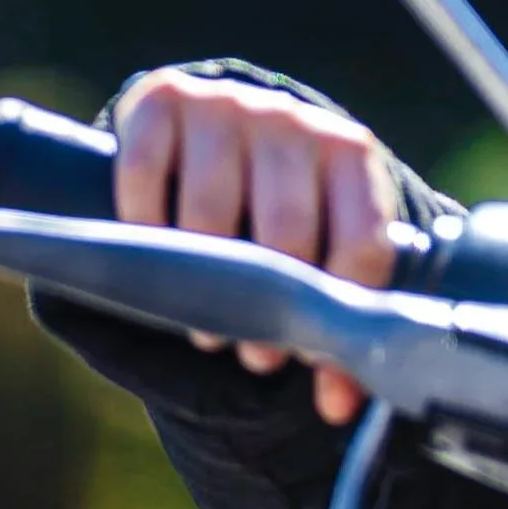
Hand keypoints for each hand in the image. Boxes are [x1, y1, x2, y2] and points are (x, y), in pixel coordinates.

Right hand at [111, 69, 400, 423]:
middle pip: (288, 229)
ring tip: (210, 331)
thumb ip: (331, 320)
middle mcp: (296, 122)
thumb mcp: (318, 251)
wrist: (220, 127)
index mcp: (353, 156)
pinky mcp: (163, 100)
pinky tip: (156, 262)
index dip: (335, 308)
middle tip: (257, 358)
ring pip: (213, 207)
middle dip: (270, 307)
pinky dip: (145, 227)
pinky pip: (146, 174)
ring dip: (204, 281)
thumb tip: (336, 408)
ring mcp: (230, 105)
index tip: (307, 358)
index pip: (362, 241)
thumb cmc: (278, 208)